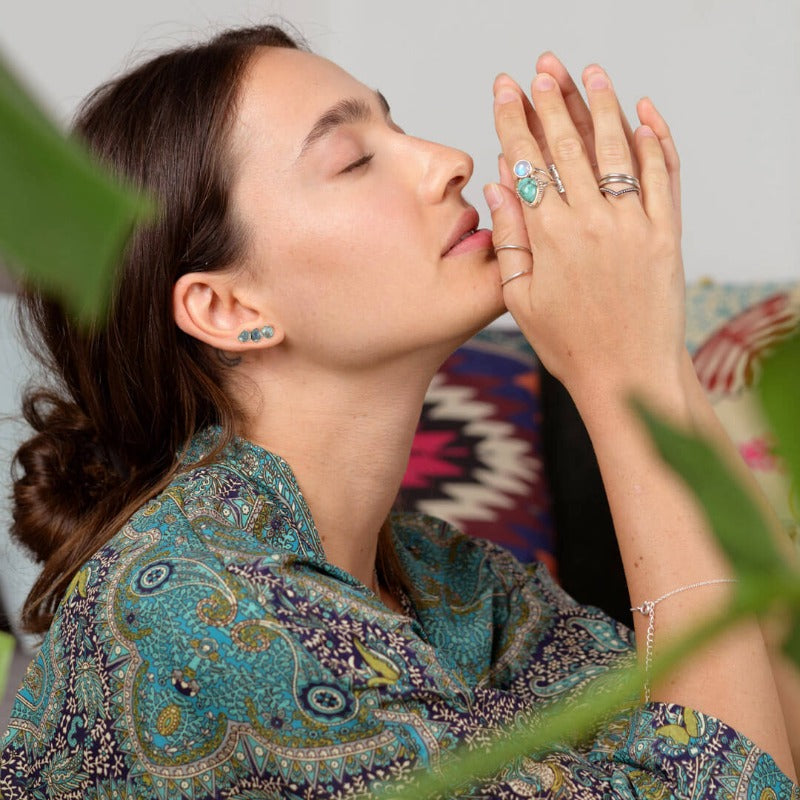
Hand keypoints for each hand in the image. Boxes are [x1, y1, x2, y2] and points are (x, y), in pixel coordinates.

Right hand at [485, 59, 684, 404]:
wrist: (628, 374)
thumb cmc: (569, 343)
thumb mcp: (520, 298)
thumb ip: (509, 238)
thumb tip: (498, 185)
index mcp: (550, 237)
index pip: (528, 161)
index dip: (515, 119)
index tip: (506, 88)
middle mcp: (592, 221)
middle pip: (570, 145)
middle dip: (554, 100)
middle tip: (544, 68)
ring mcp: (634, 224)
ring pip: (617, 150)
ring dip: (602, 106)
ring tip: (590, 73)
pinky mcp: (667, 233)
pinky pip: (664, 175)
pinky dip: (656, 140)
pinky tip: (645, 113)